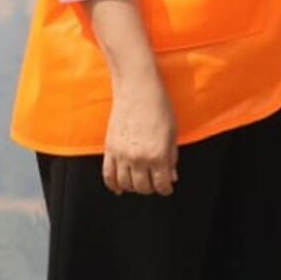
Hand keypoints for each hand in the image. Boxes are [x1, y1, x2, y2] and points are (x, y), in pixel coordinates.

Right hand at [102, 74, 177, 196]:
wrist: (137, 90)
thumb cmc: (159, 107)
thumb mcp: (172, 133)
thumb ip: (171, 157)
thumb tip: (172, 177)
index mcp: (158, 154)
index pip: (161, 184)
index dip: (166, 188)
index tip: (167, 187)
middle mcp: (138, 158)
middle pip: (143, 187)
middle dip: (151, 188)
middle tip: (155, 183)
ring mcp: (122, 155)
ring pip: (125, 184)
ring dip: (134, 188)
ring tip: (140, 183)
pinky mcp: (109, 149)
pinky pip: (108, 175)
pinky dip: (113, 185)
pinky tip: (119, 188)